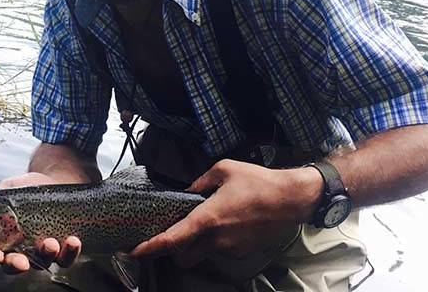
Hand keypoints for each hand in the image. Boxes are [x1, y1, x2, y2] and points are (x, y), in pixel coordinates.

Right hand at [0, 172, 81, 272]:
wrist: (54, 181)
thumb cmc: (27, 187)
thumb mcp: (9, 187)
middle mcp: (18, 250)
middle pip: (12, 266)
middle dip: (15, 265)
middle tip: (20, 261)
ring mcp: (40, 252)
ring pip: (41, 263)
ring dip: (45, 256)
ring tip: (50, 243)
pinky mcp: (62, 250)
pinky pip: (66, 258)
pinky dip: (70, 252)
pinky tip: (72, 241)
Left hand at [130, 159, 321, 267]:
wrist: (291, 199)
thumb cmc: (258, 181)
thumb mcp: (223, 170)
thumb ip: (200, 182)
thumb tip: (188, 191)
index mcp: (208, 218)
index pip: (173, 239)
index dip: (152, 247)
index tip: (136, 251)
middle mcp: (217, 238)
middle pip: (183, 258)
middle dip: (174, 251)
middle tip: (174, 235)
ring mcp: (231, 248)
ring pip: (203, 254)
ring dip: (199, 243)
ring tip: (210, 221)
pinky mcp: (242, 252)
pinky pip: (222, 250)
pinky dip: (218, 241)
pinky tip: (228, 223)